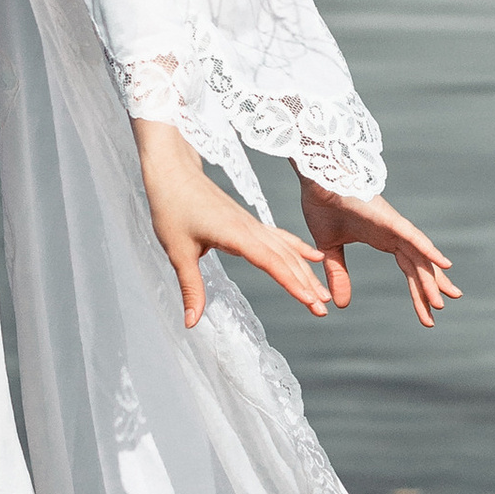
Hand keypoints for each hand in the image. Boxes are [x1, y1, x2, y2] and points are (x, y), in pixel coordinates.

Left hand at [136, 118, 331, 330]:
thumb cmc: (171, 207)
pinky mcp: (248, 222)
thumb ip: (190, 288)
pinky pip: (280, 237)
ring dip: (305, 271)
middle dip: (306, 284)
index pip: (270, 261)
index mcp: (234, 234)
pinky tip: (314, 256)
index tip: (310, 301)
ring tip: (322, 294)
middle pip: (285, 258)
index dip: (291, 283)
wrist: (173, 170)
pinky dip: (298, 248)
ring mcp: (251, 223)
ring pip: (286, 249)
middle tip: (323, 310)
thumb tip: (191, 323)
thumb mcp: (177, 252)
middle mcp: (249, 228)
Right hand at [298, 175, 459, 326]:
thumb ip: (338, 274)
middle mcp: (395, 235)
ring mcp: (394, 227)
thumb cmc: (324, 206)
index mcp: (384, 241)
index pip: (408, 271)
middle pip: (418, 268)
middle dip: (429, 290)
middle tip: (439, 311)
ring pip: (419, 257)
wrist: (316, 181)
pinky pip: (413, 236)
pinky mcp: (389, 219)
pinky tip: (443, 263)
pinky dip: (429, 249)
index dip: (417, 293)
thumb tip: (342, 304)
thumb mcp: (330, 250)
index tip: (426, 316)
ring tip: (442, 301)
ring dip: (431, 279)